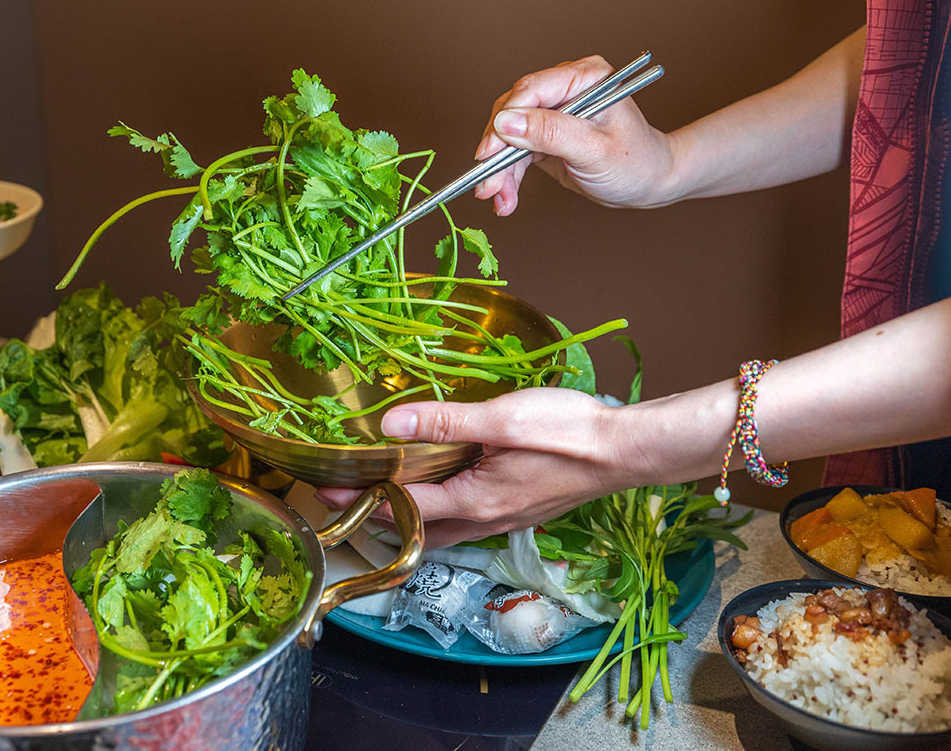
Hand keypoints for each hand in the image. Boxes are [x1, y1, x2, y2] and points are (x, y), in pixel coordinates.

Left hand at [314, 388, 644, 547]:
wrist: (626, 451)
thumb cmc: (569, 433)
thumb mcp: (502, 419)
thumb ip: (445, 423)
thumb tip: (391, 426)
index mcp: (474, 501)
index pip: (401, 507)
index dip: (359, 497)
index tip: (324, 487)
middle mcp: (484, 520)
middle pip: (414, 528)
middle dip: (373, 515)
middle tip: (339, 497)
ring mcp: (502, 519)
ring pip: (438, 532)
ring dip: (404, 519)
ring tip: (375, 498)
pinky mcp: (516, 510)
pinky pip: (461, 523)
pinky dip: (433, 515)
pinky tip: (433, 493)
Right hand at [473, 55, 680, 214]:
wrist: (650, 183)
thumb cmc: (636, 161)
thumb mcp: (594, 149)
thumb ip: (550, 133)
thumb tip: (505, 123)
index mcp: (584, 77)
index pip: (530, 91)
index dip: (504, 122)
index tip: (488, 153)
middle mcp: (565, 89)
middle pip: (512, 113)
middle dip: (496, 152)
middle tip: (487, 185)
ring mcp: (553, 112)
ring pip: (508, 136)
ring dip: (499, 170)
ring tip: (498, 199)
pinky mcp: (544, 135)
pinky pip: (515, 153)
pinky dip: (508, 176)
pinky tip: (506, 198)